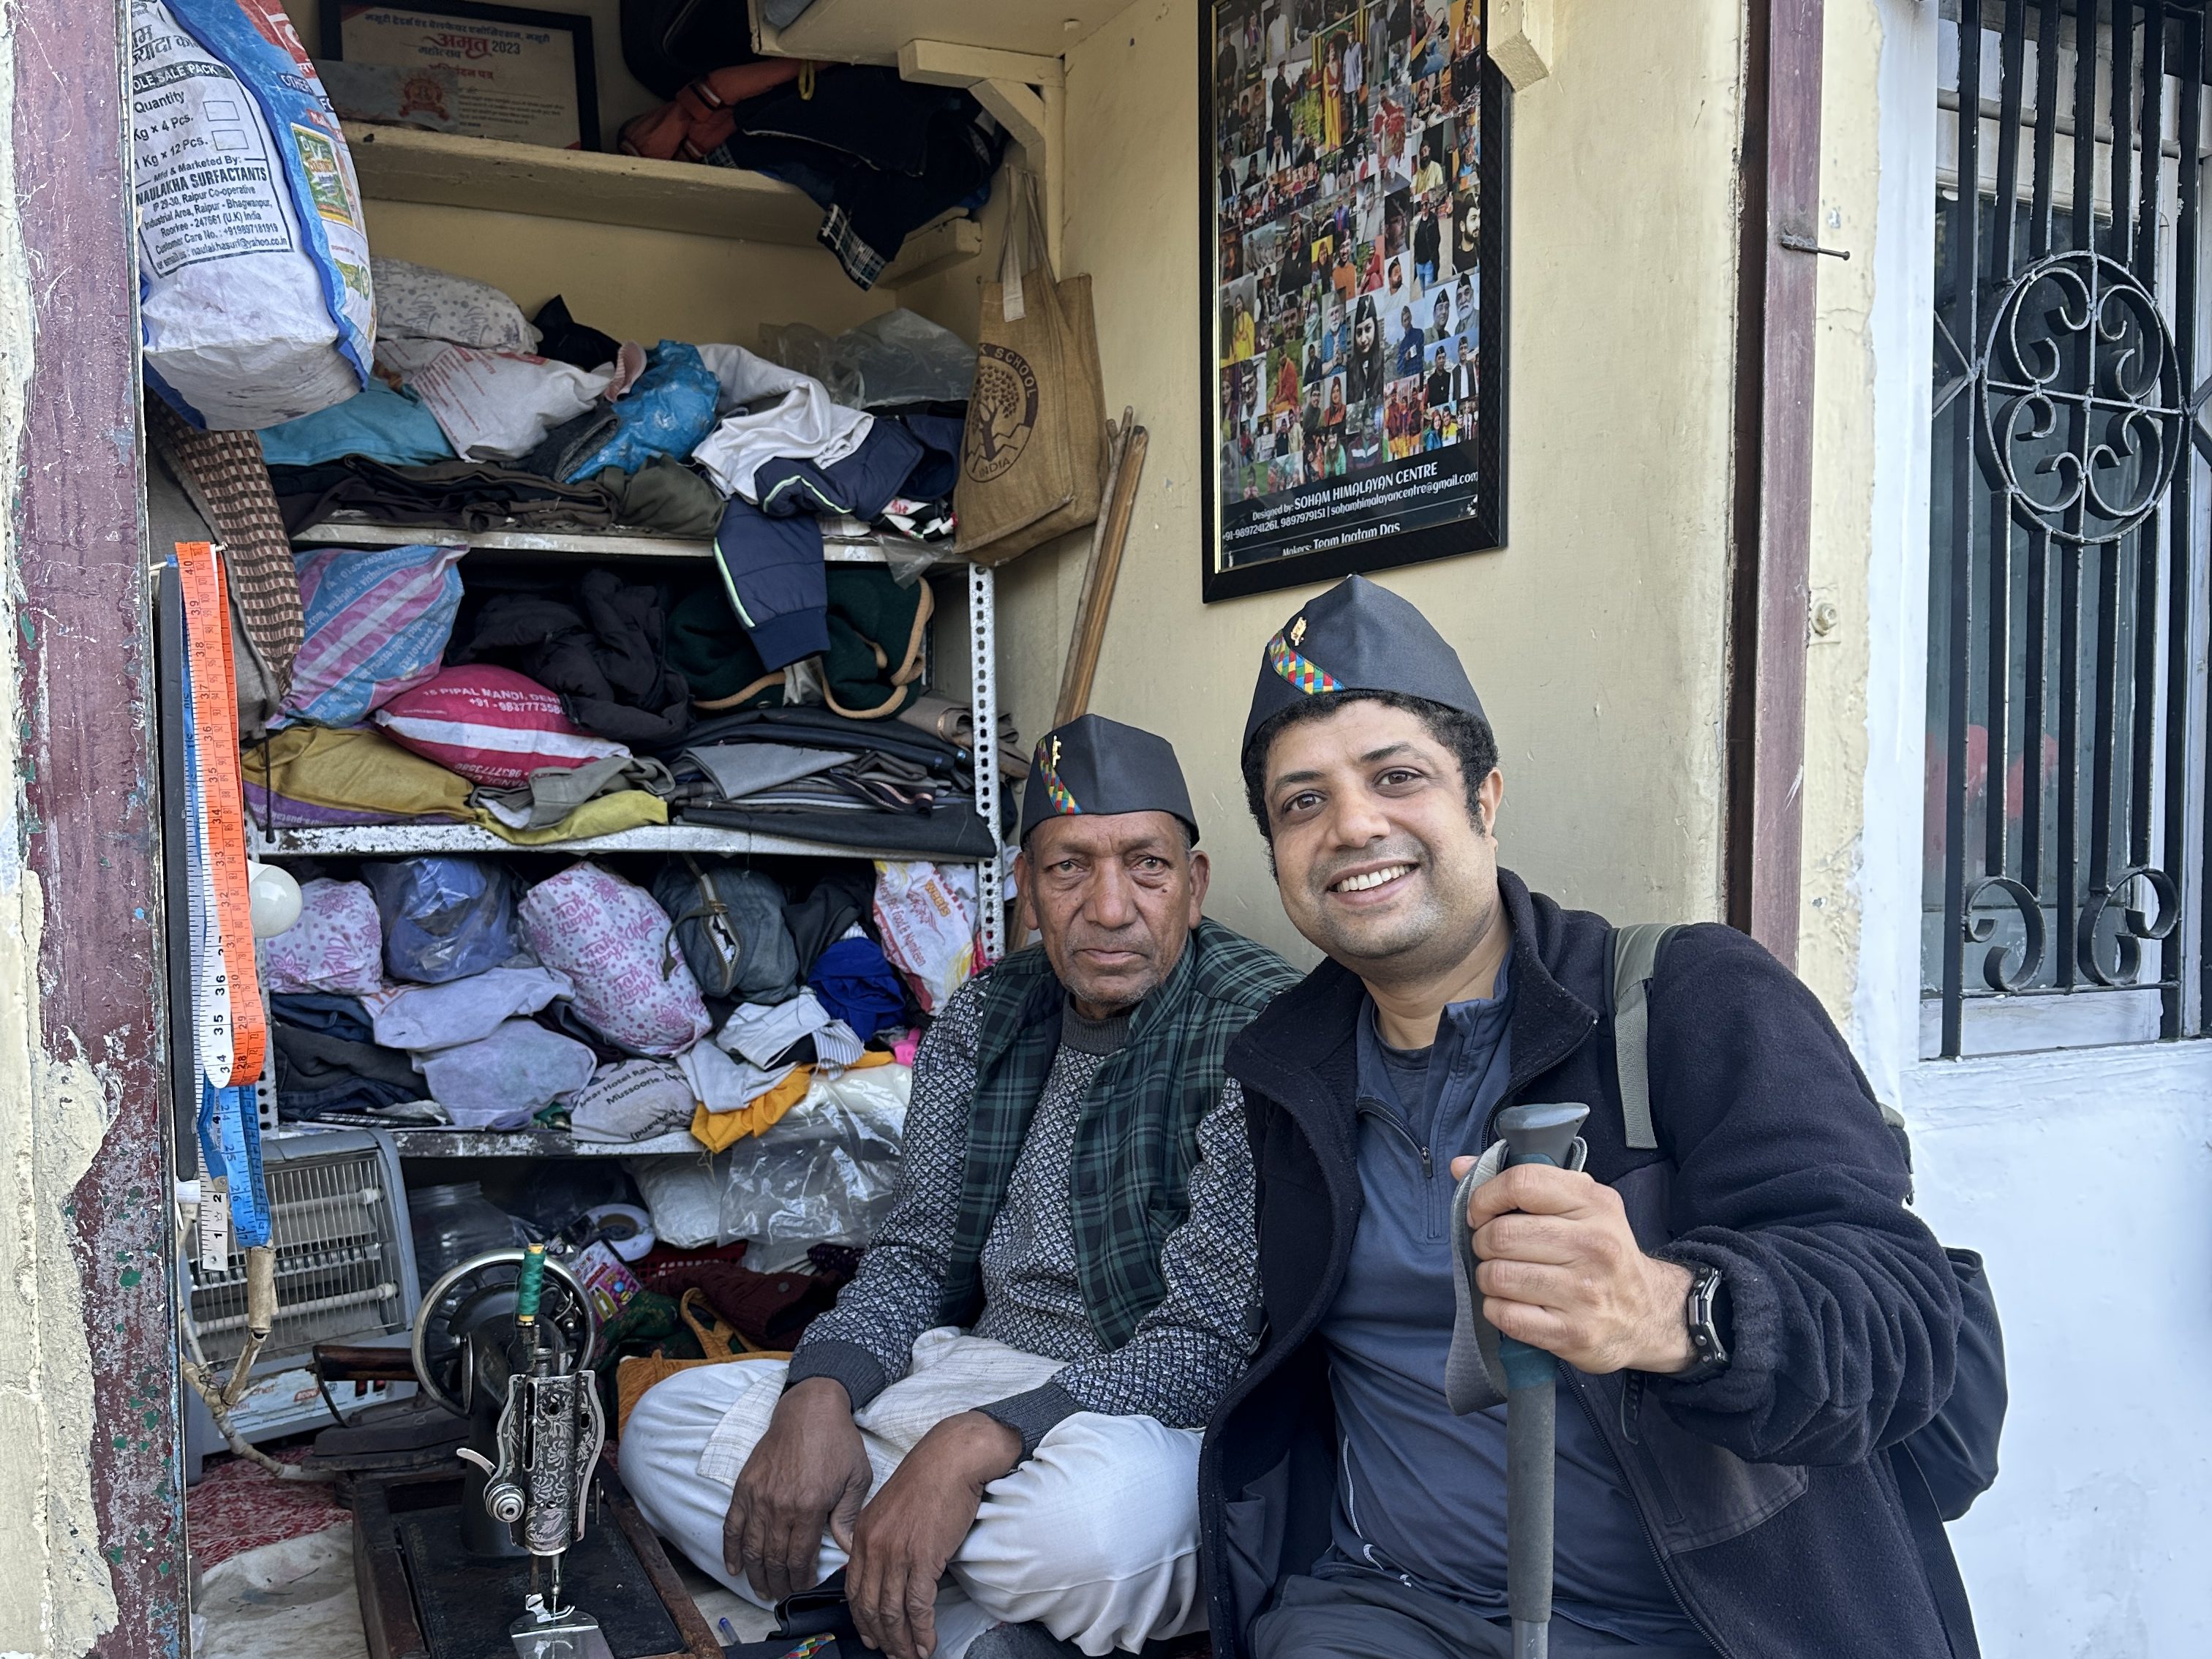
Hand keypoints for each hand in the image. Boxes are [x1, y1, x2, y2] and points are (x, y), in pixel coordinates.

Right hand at [725, 1377, 873, 1602]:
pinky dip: (730, 1550)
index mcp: (811, 1506)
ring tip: (762, 1590)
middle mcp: (781, 1505)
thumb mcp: (856, 1477)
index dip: (801, 1579)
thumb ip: (849, 1516)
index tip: (803, 1588)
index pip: (801, 1557)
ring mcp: (759, 1496)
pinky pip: (732, 1525)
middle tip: (782, 1596)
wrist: (810, 1408)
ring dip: (756, 1574)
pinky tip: (734, 1568)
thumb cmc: (838, 1441)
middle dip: (779, 1583)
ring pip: (752, 1548)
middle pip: (775, 1558)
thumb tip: (848, 1550)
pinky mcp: (745, 1486)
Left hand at [847, 1411, 1020, 1658]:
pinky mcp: (923, 1557)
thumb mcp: (891, 1507)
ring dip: (903, 1642)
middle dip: (883, 1639)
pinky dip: (922, 1631)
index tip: (872, 1638)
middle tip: (894, 1656)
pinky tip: (927, 1643)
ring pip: (894, 1612)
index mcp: (863, 1534)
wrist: (953, 1458)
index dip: (863, 1620)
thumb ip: (883, 1539)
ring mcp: (897, 1553)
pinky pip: (919, 1606)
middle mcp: (874, 1546)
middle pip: (871, 1607)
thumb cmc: (929, 1479)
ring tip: (913, 1657)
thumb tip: (888, 1572)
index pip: (854, 1590)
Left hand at [1450, 1158, 1696, 1376]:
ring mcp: (1584, 1293)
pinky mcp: (1573, 1334)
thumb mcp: (1581, 1206)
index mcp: (1595, 1204)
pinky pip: (1505, 1316)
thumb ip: (1524, 1182)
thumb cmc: (1602, 1255)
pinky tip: (1512, 1304)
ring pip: (1497, 1276)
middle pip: (1501, 1234)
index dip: (1486, 1196)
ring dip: (1487, 1277)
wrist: (1649, 1316)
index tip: (1481, 1212)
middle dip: (1483, 1242)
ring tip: (1503, 1277)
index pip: (1522, 1183)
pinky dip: (1496, 1309)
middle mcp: (1594, 1246)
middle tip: (1493, 1250)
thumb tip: (1460, 1167)